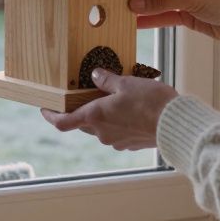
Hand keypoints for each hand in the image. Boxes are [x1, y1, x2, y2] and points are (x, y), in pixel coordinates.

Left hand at [40, 69, 177, 150]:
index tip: (44, 109)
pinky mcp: (131, 145)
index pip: (63, 122)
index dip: (51, 116)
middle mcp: (102, 133)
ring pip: (103, 128)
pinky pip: (119, 133)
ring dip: (105, 116)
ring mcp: (116, 142)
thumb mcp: (126, 83)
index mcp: (95, 117)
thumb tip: (94, 75)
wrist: (175, 124)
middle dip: (84, 111)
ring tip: (119, 99)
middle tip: (90, 95)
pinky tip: (133, 111)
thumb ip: (107, 80)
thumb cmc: (150, 102)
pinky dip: (120, 123)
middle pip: (84, 123)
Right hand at [130, 0, 219, 50]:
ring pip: (158, 5)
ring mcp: (185, 2)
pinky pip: (165, 18)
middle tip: (116, 1)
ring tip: (121, 14)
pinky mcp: (188, 18)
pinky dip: (152, 21)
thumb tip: (135, 3)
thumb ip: (163, 2)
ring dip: (143, 10)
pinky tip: (136, 23)